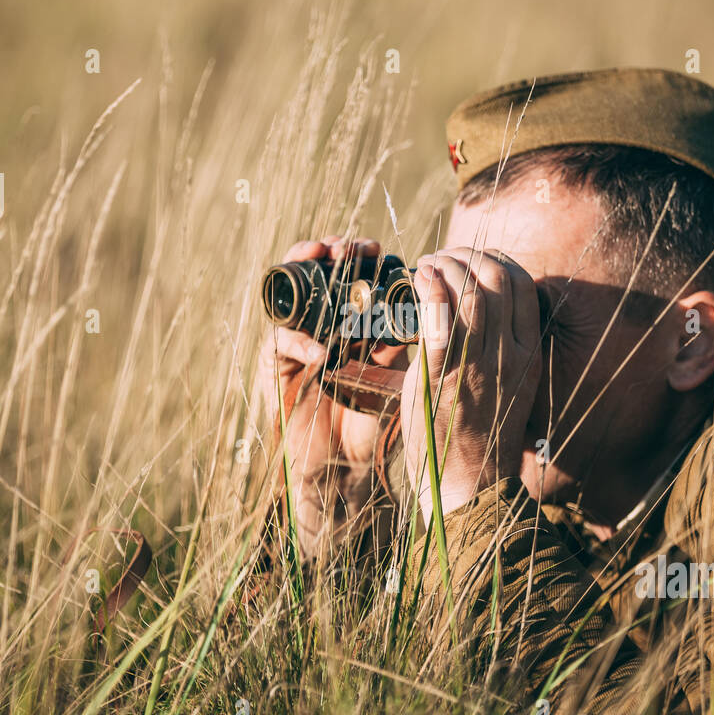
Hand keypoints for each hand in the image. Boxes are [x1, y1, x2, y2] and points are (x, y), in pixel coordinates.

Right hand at [254, 236, 408, 550]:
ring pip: (290, 299)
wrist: (346, 469)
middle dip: (328, 253)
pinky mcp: (275, 372)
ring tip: (321, 264)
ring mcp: (295, 348)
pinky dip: (298, 343)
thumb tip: (438, 307)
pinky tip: (321, 351)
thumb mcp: (399, 376)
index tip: (377, 248)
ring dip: (304, 277)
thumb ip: (409, 344)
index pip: (349, 279)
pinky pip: (278, 346)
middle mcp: (320, 330)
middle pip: (315, 277)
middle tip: (346, 245)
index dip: (359, 258)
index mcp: (351, 326)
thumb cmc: (375, 423)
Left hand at [400, 247, 541, 522]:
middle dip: (466, 255)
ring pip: (469, 291)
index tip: (471, 258)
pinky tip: (418, 278)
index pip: (523, 284)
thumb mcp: (508, 386)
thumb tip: (479, 315)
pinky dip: (430, 288)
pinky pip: (441, 319)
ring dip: (443, 266)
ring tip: (425, 266)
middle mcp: (508, 354)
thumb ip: (500, 350)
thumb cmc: (481, 436)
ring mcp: (477, 364)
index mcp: (528, 354)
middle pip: (496, 277)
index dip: (495, 258)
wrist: (471, 485)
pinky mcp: (444, 376)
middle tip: (440, 258)